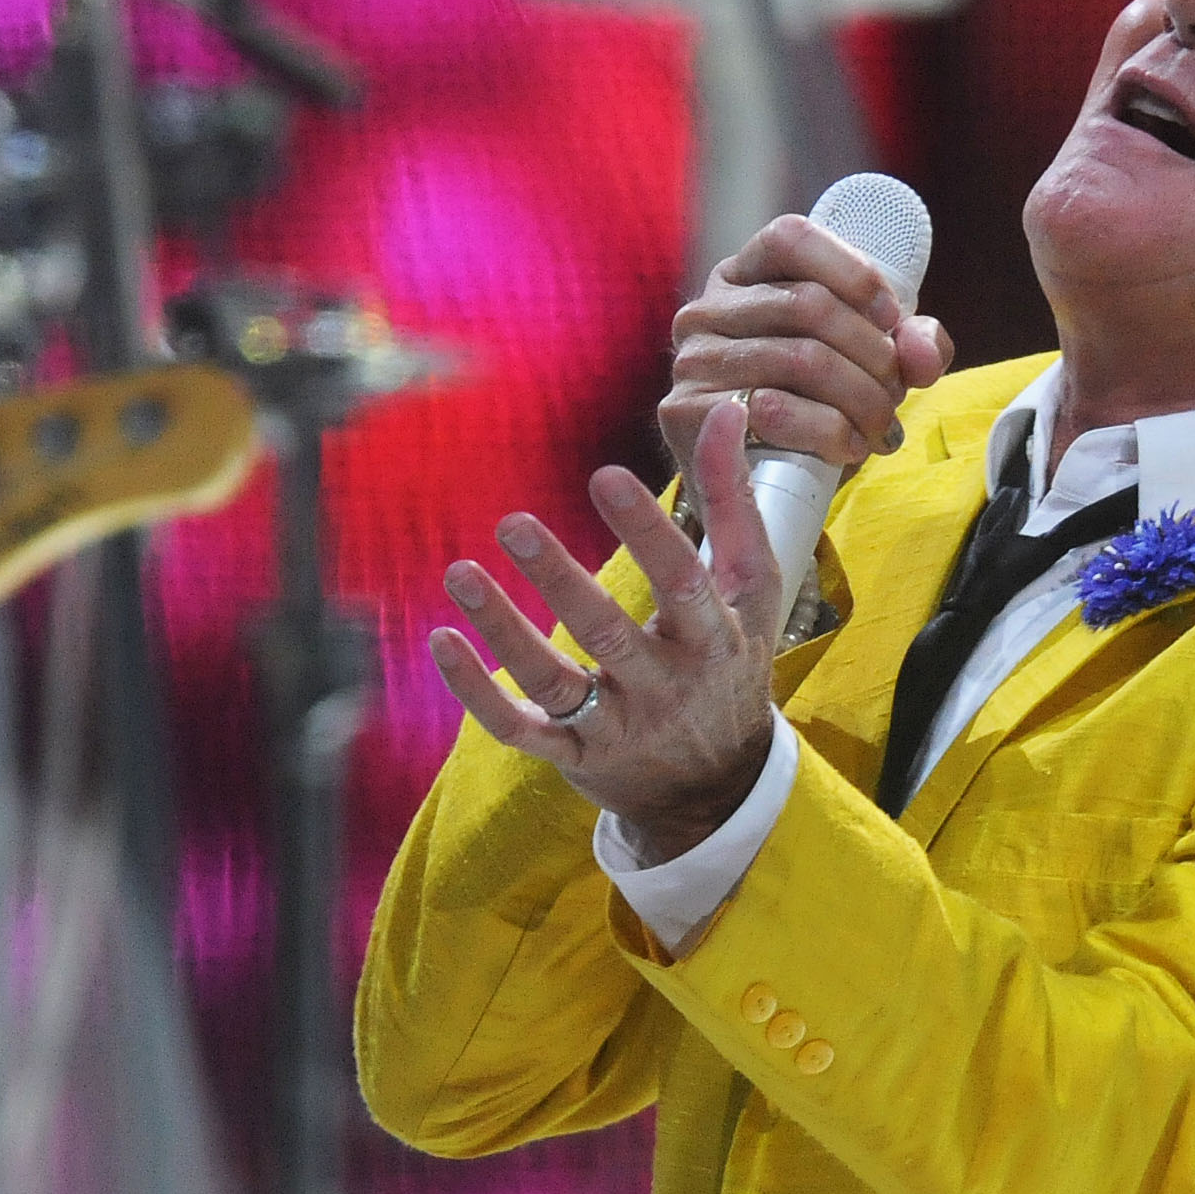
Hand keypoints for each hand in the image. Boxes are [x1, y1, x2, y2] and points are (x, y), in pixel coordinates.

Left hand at [431, 397, 779, 859]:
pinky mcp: (576, 755)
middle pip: (610, 633)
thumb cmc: (731, 659)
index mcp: (714, 636)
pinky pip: (520, 727)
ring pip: (555, 681)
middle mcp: (667, 685)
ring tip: (461, 574)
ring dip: (505, 630)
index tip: (604, 475)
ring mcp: (619, 725)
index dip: (645, 530)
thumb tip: (723, 409)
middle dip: (561, 580)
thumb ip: (733, 499)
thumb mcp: (752, 586)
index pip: (683, 580)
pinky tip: (442, 641)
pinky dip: (478, 692)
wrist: (720, 784)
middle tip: (513, 523)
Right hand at [661, 214, 952, 479]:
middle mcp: (707, 309)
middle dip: (873, 354)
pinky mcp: (684, 411)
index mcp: (744, 277)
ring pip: (801, 358)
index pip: (791, 238)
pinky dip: (830, 431)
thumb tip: (924, 354)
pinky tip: (847, 447)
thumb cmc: (811, 406)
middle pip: (810, 304)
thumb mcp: (864, 362)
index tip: (891, 315)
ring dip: (862, 399)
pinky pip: (774, 410)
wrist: (755, 483)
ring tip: (880, 427)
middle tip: (896, 394)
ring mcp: (692, 358)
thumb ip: (907, 344)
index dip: (851, 270)